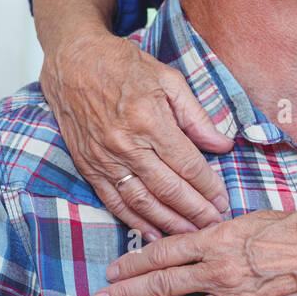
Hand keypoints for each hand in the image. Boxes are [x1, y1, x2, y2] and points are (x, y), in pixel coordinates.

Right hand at [40, 29, 234, 239]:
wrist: (72, 60)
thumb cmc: (123, 64)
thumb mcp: (169, 79)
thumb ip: (197, 116)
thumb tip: (223, 145)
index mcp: (150, 120)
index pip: (187, 164)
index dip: (208, 187)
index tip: (224, 200)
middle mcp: (126, 144)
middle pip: (168, 189)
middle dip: (195, 211)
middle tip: (215, 225)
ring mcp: (104, 158)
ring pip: (142, 201)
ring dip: (169, 223)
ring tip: (191, 236)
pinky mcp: (88, 166)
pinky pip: (113, 201)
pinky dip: (134, 221)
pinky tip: (153, 233)